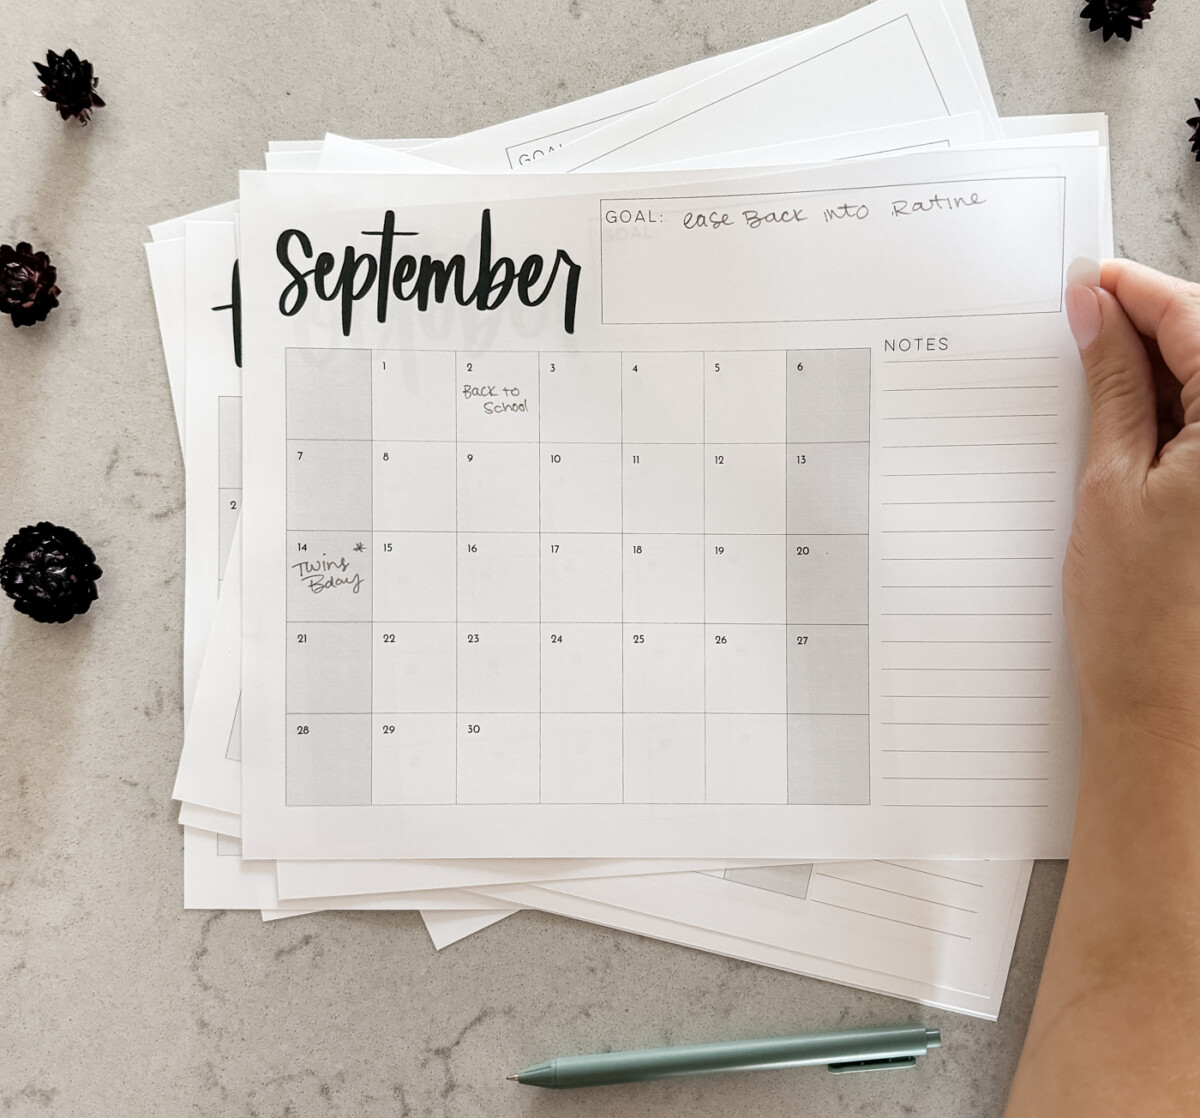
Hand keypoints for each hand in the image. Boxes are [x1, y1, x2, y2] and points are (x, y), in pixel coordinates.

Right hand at [1063, 260, 1199, 741]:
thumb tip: (1094, 311)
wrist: (1169, 707)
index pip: (1196, 318)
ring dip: (1163, 370)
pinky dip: (1178, 411)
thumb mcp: (1109, 482)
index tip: (1086, 282)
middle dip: (1150, 325)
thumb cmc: (1140, 615)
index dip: (1136, 290)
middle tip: (1081, 325)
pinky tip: (1133, 422)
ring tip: (1098, 382)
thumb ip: (1109, 386)